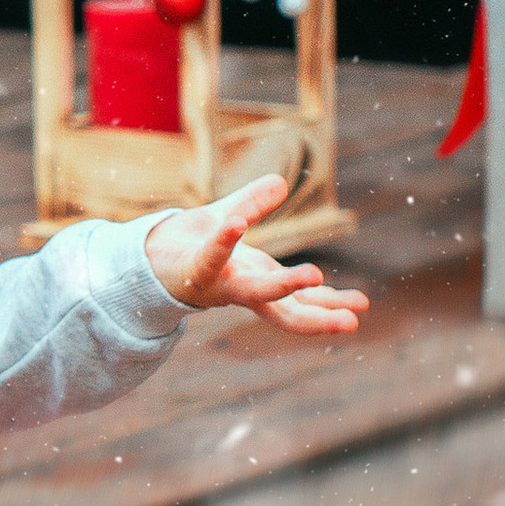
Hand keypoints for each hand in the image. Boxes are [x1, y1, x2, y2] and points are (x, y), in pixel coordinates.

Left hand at [142, 176, 367, 336]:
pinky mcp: (193, 272)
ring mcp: (219, 286)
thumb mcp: (228, 220)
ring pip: (255, 291)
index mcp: (259, 285)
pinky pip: (210, 257)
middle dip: (318, 316)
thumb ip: (253, 204)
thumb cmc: (190, 247)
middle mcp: (243, 292)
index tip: (362, 306)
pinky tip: (236, 223)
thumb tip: (280, 183)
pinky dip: (223, 240)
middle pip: (285, 311)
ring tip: (315, 274)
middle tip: (351, 322)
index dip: (330, 305)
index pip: (300, 303)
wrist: (142, 260)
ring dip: (283, 285)